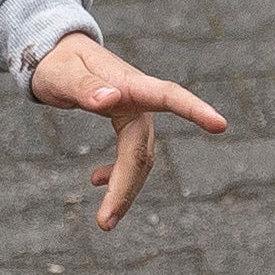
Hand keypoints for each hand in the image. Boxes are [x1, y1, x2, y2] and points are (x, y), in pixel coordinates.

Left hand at [30, 35, 226, 229]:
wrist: (54, 51)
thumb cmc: (57, 61)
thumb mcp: (61, 74)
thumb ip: (84, 87)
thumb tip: (109, 100)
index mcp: (127, 82)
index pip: (167, 95)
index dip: (194, 110)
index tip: (220, 125)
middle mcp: (136, 98)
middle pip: (141, 148)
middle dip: (127, 186)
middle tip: (105, 222)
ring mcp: (132, 111)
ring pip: (138, 157)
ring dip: (124, 188)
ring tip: (104, 220)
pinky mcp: (124, 120)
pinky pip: (129, 153)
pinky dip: (116, 174)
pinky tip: (96, 181)